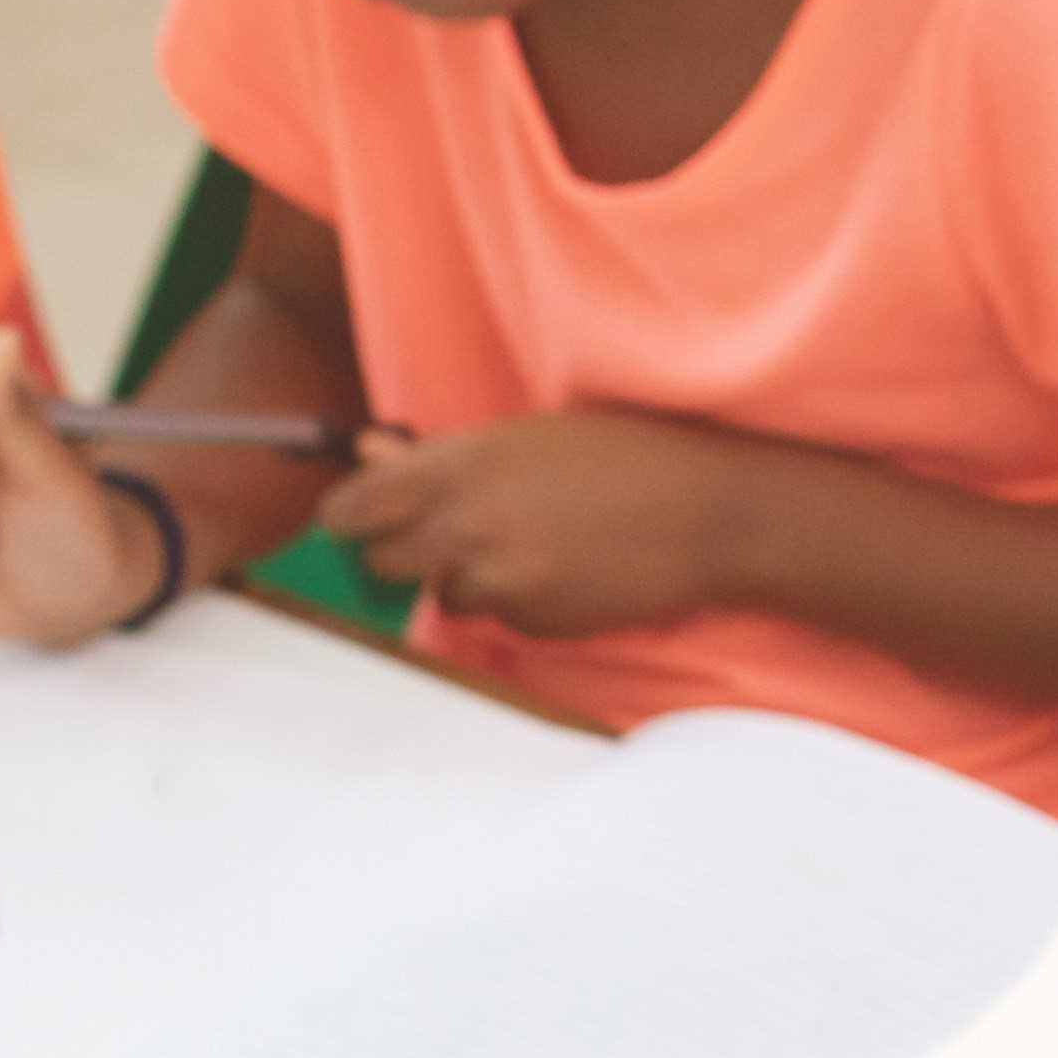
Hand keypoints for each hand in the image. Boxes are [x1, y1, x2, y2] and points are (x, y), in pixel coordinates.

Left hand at [325, 408, 746, 640]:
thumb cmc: (625, 459)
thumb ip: (441, 454)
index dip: (349, 519)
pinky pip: (497, 617)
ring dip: (470, 578)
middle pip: (382, 561)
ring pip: (442, 593)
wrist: (708, 514)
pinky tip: (565, 572)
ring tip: (533, 547)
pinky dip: (519, 602)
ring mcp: (496, 577)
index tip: (361, 522)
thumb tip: (367, 451)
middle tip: (454, 535)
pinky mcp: (529, 620)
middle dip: (405, 553)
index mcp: (461, 464)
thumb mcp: (529, 438)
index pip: (351, 509)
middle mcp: (466, 522)